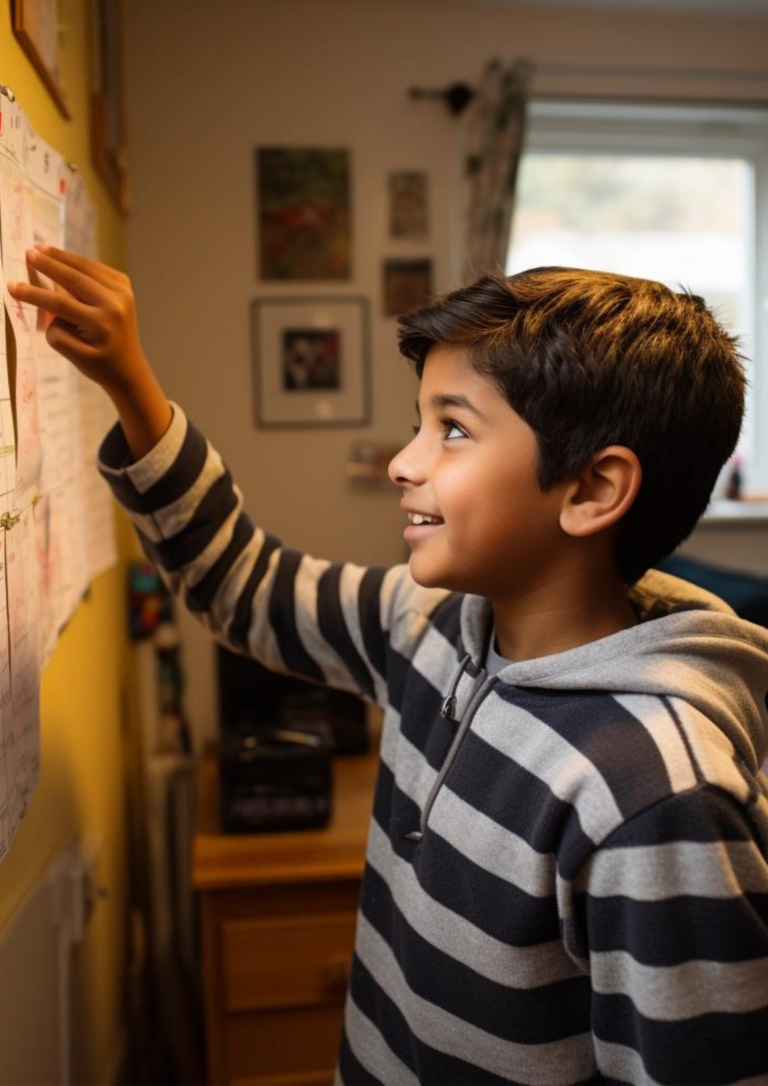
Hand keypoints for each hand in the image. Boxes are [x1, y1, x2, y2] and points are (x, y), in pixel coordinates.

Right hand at [7, 246, 172, 459]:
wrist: (129, 368)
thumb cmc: (99, 365)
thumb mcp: (74, 356)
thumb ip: (58, 333)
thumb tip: (49, 304)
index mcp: (102, 324)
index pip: (61, 304)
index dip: (34, 294)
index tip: (12, 286)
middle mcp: (115, 305)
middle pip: (74, 278)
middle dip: (48, 264)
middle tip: (27, 253)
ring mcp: (123, 292)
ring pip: (86, 268)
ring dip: (61, 256)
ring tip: (40, 248)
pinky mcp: (125, 286)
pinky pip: (96, 268)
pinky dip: (77, 261)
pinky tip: (60, 257)